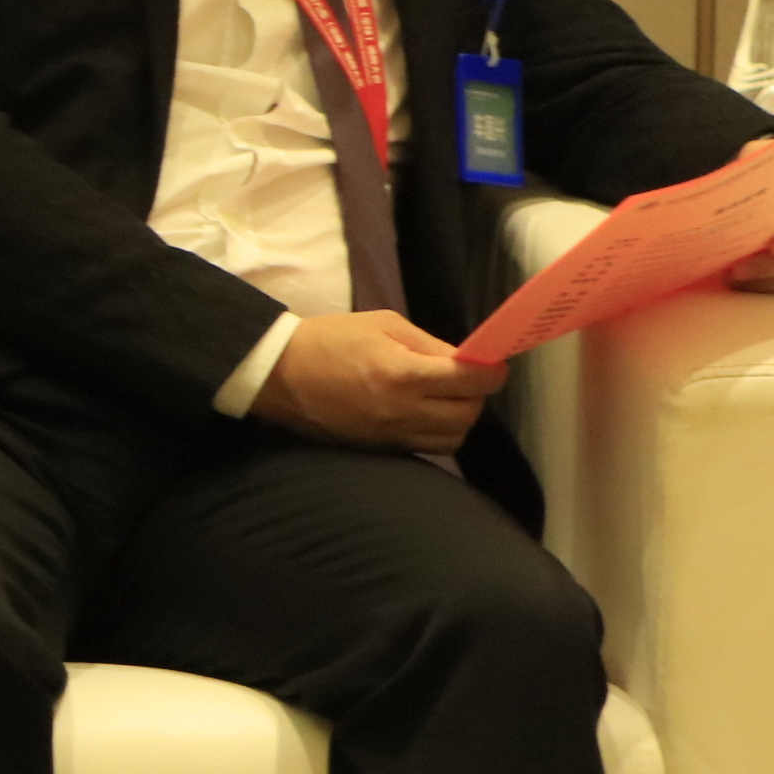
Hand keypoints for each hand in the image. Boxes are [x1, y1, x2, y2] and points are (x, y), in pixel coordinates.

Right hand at [248, 309, 506, 452]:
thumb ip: (428, 344)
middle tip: (469, 378)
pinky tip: (429, 414)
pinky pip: (429, 448)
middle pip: (468, 415)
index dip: (492, 372)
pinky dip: (440, 433)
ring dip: (461, 418)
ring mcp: (391, 435)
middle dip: (478, 395)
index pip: (470, 382)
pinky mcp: (381, 449)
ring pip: (453, 439)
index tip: (494, 364)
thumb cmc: (329, 340)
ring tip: (449, 398)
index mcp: (401, 374)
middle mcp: (401, 411)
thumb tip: (466, 360)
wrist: (279, 375)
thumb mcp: (382, 325)